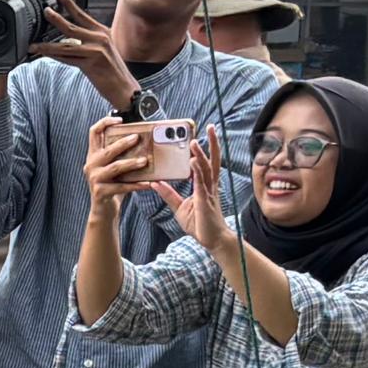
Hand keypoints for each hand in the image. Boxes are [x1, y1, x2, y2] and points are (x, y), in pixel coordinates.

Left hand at [33, 0, 139, 114]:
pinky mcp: (91, 63)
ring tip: (34, 43)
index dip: (70, 3)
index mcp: (102, 32)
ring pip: (65, 44)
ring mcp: (95, 50)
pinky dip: (54, 56)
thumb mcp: (104, 49)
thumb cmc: (113, 71)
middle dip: (56, 18)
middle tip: (45, 11)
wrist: (124, 87)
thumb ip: (89, 41)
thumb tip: (69, 38)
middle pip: (72, 25)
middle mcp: (99, 38)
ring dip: (47, 45)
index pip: (83, 15)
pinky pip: (67, 58)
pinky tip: (43, 54)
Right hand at [80, 111, 161, 213]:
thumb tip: (144, 141)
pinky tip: (149, 183)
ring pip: (115, 167)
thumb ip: (121, 155)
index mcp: (93, 155)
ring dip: (132, 163)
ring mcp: (94, 179)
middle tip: (137, 138)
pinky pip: (122, 187)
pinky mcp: (101, 192)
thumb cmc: (113, 186)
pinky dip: (137, 185)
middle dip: (123, 143)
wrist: (104, 211)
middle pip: (107, 150)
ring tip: (145, 161)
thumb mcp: (114, 168)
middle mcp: (91, 165)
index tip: (120, 119)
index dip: (105, 123)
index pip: (94, 133)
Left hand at [151, 130, 246, 273]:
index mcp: (204, 185)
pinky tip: (193, 161)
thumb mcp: (179, 207)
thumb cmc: (200, 223)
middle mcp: (209, 186)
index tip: (205, 133)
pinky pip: (200, 184)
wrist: (212, 240)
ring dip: (200, 154)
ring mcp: (208, 193)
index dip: (207, 148)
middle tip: (211, 127)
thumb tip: (155, 183)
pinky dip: (197, 172)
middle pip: (211, 160)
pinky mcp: (204, 201)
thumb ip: (169, 194)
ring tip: (194, 142)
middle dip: (212, 143)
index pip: (206, 162)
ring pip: (205, 169)